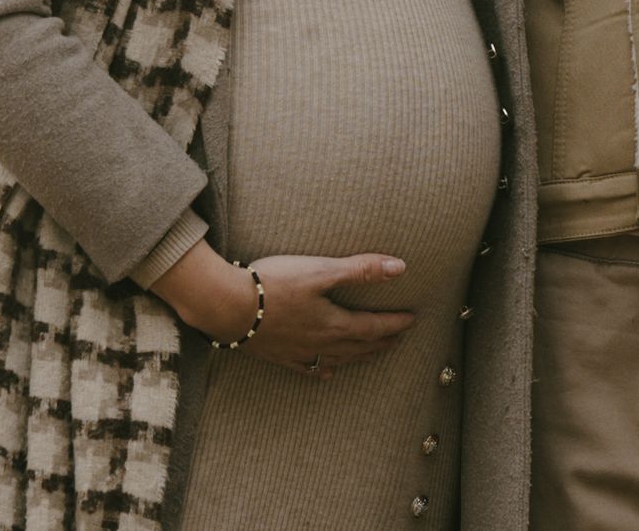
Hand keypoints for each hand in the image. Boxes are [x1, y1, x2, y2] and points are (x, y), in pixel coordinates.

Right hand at [152, 245, 416, 378]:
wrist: (226, 307)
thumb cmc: (273, 285)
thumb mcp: (320, 271)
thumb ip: (360, 269)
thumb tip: (400, 268)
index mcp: (334, 325)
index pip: (374, 327)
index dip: (395, 324)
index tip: (413, 320)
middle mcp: (320, 344)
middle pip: (359, 347)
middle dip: (382, 342)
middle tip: (399, 339)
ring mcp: (299, 353)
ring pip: (338, 359)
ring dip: (360, 356)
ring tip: (372, 354)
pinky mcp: (278, 355)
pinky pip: (308, 368)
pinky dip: (323, 369)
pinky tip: (326, 370)